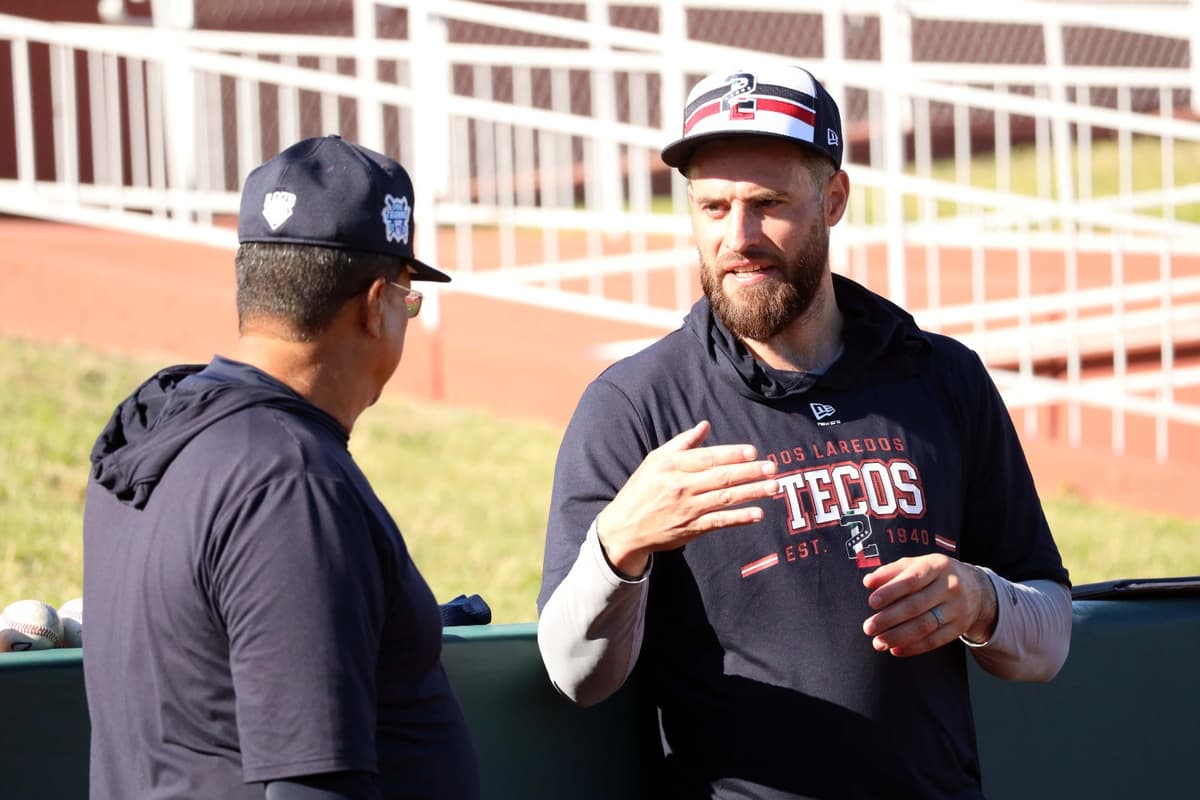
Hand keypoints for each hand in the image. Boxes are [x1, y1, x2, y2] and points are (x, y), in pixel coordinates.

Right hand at [597, 420, 778, 576]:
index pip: (708, 457)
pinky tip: (758, 513)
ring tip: (773, 487)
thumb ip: (682, 443)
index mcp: (672, 466)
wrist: (624, 527)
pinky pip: (720, 521)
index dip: (732, 454)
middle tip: (773, 467)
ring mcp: (687, 509)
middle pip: (721, 477)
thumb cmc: (641, 489)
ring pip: (725, 498)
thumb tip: (705, 425)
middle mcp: (681, 486)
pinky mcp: (691, 528)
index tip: (753, 452)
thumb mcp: (656, 460)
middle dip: (749, 472)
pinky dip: (740, 517)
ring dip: (752, 492)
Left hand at [861, 554, 997, 656]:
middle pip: (916, 605)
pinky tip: (896, 650)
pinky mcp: (960, 627)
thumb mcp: (916, 565)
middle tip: (868, 628)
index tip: (871, 603)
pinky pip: (935, 640)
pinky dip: (914, 647)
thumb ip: (891, 571)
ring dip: (898, 636)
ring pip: (925, 626)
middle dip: (889, 619)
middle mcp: (950, 587)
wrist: (976, 589)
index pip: (911, 580)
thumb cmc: (934, 574)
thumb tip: (868, 582)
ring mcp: (957, 609)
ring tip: (878, 642)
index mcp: (936, 566)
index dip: (890, 592)